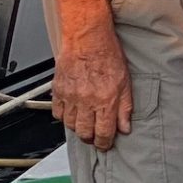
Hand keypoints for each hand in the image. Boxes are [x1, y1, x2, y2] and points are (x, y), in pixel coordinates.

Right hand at [53, 22, 132, 150]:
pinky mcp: (58, 90)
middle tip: (94, 136)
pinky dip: (63, 116)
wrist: (87, 38)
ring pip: (70, 125)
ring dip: (78, 128)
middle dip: (90, 139)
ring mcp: (70, 96)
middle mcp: (87, 101)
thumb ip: (125, 107)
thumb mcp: (125, 82)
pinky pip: (57, 112)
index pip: (104, 133)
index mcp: (105, 100)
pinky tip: (71, 112)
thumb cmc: (108, 55)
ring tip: (84, 123)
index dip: (105, 143)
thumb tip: (125, 127)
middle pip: (84, 133)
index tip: (105, 144)